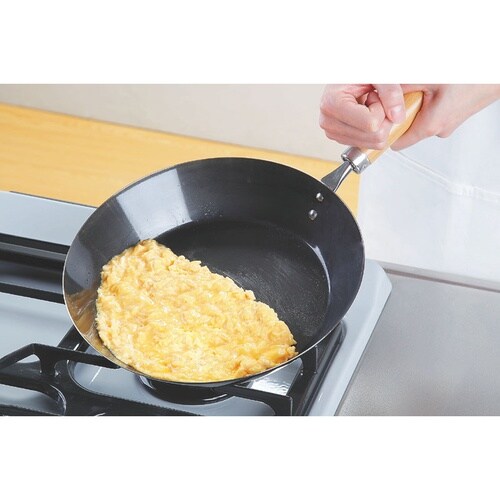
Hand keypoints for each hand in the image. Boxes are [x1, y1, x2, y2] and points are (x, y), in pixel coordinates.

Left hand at [319, 84, 499, 150]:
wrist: (498, 72)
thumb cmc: (471, 76)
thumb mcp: (428, 77)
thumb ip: (400, 88)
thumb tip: (379, 91)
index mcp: (430, 125)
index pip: (394, 142)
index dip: (383, 131)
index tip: (374, 121)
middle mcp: (439, 130)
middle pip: (404, 130)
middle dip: (397, 115)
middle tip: (396, 96)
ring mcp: (447, 125)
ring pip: (418, 120)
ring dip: (413, 106)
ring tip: (419, 87)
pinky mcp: (453, 116)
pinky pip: (431, 113)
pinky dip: (426, 102)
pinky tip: (432, 88)